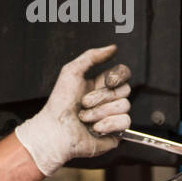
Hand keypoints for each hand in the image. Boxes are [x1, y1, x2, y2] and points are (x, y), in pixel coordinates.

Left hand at [13, 44, 131, 176]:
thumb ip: (92, 56)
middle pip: (125, 90)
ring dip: (100, 112)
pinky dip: (108, 124)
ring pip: (125, 106)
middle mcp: (108, 100)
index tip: (107, 81)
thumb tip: (113, 48)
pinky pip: (125, 122)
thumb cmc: (59, 104)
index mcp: (100, 85)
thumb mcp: (71, 72)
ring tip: (84, 117)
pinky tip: (94, 128)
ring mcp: (113, 116)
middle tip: (84, 103)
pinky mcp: (116, 132)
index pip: (123, 73)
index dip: (119, 75)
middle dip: (102, 96)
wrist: (55, 131)